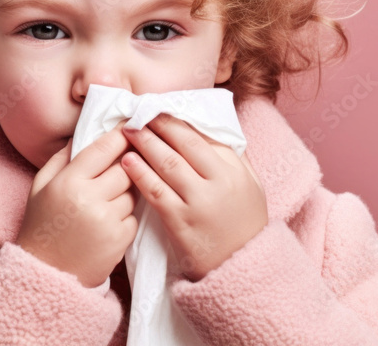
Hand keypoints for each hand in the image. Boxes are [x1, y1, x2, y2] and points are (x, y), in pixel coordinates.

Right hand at [15, 120, 139, 287]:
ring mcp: (107, 220)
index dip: (120, 135)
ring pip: (133, 191)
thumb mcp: (41, 186)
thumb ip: (61, 158)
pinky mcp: (120, 240)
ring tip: (110, 196)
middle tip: (128, 160)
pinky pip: (134, 216)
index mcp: (68, 182)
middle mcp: (89, 199)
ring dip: (127, 191)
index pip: (103, 149)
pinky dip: (126, 215)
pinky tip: (109, 220)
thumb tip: (83, 133)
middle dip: (128, 163)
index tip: (131, 127)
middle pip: (126, 168)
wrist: (45, 273)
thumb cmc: (42, 226)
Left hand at [120, 113, 267, 281]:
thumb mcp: (250, 186)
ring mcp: (198, 203)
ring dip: (145, 144)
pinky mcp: (180, 222)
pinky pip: (156, 192)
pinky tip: (127, 162)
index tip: (160, 110)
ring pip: (167, 164)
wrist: (242, 267)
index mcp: (235, 171)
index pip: (203, 137)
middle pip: (183, 145)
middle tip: (139, 114)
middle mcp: (218, 183)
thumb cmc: (245, 223)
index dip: (178, 121)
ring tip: (128, 132)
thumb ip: (234, 158)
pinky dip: (140, 174)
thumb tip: (213, 129)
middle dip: (159, 126)